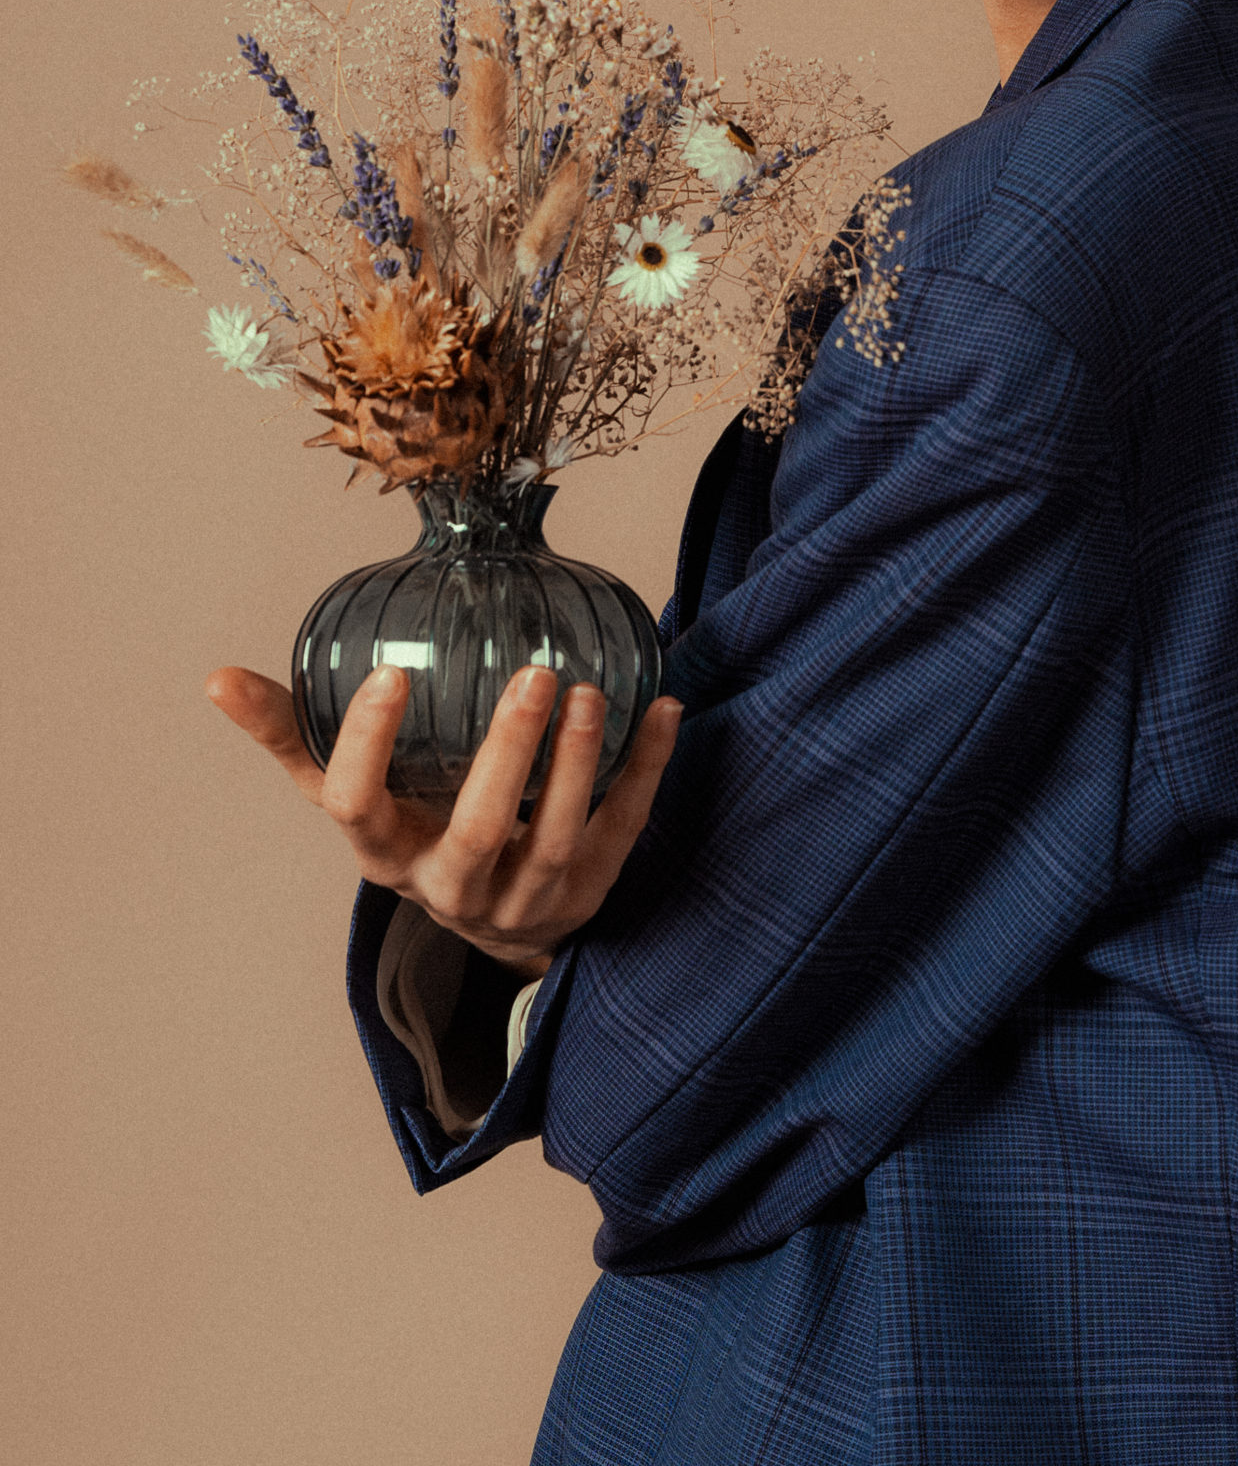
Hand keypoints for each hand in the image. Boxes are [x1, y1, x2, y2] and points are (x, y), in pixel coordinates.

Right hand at [206, 660, 683, 976]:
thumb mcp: (350, 792)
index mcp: (383, 852)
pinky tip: (664, 706)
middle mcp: (450, 886)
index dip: (369, 745)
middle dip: (506, 757)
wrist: (498, 921)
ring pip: (554, 839)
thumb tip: (218, 679)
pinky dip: (646, 770)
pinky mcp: (590, 890)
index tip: (392, 670)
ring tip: (589, 690)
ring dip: (579, 764)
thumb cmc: (412, 827)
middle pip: (476, 831)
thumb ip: (291, 733)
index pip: (357, 806)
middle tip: (531, 674)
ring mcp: (526, 897)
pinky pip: (622, 829)